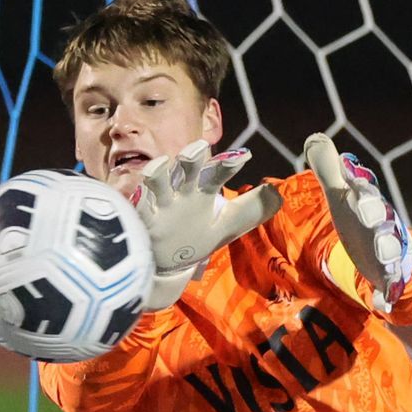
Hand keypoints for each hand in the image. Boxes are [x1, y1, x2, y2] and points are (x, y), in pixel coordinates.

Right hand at [134, 140, 281, 309]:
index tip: (244, 157)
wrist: (159, 262)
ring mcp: (158, 206)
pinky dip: (133, 202)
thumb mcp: (225, 225)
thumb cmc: (193, 236)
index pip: (217, 173)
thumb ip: (250, 210)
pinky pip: (135, 209)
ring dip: (158, 173)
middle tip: (199, 149)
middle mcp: (180, 193)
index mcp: (201, 190)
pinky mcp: (139, 222)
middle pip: (186, 169)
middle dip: (192, 158)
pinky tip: (134, 198)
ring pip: (156, 182)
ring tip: (159, 166)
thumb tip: (279, 195)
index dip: (228, 164)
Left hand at [302, 132, 411, 311]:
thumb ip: (329, 169)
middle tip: (366, 211)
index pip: (362, 186)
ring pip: (390, 246)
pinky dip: (387, 292)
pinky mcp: (388, 275)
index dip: (356, 180)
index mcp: (366, 200)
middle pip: (380, 214)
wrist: (386, 251)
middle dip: (374, 211)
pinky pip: (390, 284)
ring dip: (387, 248)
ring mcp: (387, 248)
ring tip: (382, 253)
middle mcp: (381, 221)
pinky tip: (381, 301)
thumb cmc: (361, 217)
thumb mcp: (342, 195)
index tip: (346, 174)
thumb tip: (315, 137)